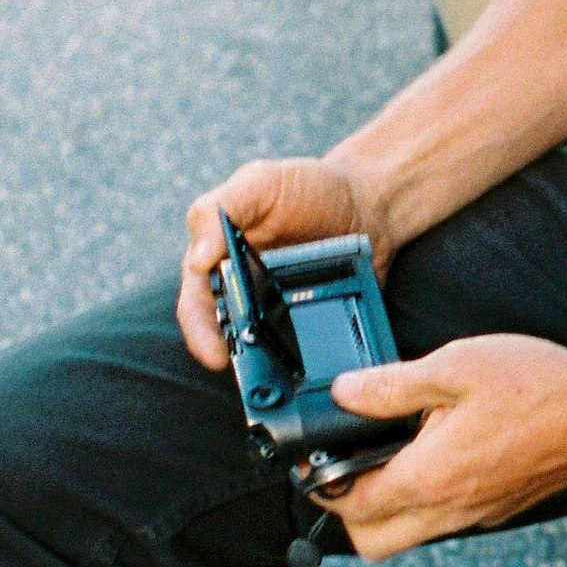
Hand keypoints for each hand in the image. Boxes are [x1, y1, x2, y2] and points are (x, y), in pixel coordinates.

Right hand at [176, 156, 385, 368]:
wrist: (370, 199)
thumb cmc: (308, 186)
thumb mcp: (261, 183)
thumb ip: (222, 209)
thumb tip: (197, 258)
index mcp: (220, 262)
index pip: (197, 306)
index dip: (201, 334)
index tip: (216, 356)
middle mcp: (245, 294)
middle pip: (231, 338)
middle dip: (239, 360)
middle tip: (256, 378)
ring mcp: (282, 314)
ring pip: (268, 354)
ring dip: (273, 370)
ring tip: (287, 384)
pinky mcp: (317, 325)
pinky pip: (310, 353)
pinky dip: (313, 365)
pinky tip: (324, 374)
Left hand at [325, 335, 566, 554]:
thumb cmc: (542, 388)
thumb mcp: (455, 366)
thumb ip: (390, 385)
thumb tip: (343, 393)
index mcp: (430, 478)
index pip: (351, 507)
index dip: (321, 484)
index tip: (317, 457)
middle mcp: (450, 510)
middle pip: (373, 543)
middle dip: (349, 512)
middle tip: (351, 464)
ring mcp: (477, 516)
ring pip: (409, 536)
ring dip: (388, 508)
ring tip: (394, 453)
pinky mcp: (498, 510)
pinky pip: (444, 521)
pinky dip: (426, 500)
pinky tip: (438, 452)